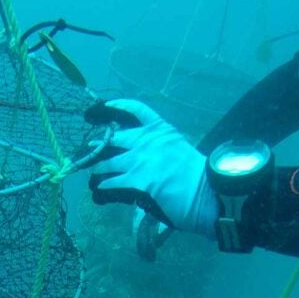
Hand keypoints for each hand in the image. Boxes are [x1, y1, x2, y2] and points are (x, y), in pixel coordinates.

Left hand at [85, 99, 217, 238]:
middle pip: (116, 138)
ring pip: (110, 162)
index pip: (137, 110)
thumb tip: (141, 154)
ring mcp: (142, 160)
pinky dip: (105, 184)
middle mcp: (149, 141)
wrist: (206, 191)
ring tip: (94, 171)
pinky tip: (101, 188)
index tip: (105, 106)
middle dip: (101, 143)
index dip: (118, 106)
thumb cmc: (197, 174)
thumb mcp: (179, 149)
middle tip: (92, 147)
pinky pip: (113, 181)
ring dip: (99, 167)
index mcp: (162, 130)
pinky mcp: (138, 179)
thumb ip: (160, 147)